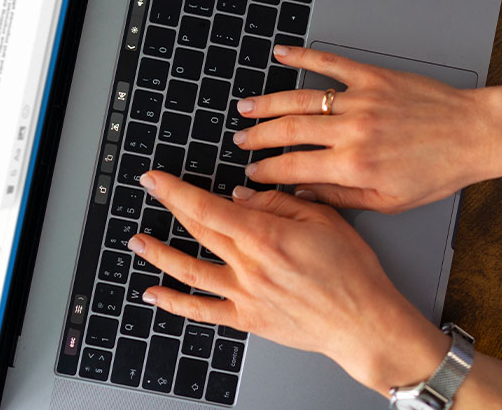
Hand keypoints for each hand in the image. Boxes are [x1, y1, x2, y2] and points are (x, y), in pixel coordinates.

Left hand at [128, 171, 448, 394]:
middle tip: (150, 191)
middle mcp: (249, 266)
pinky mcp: (248, 318)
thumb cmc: (353, 272)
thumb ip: (279, 203)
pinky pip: (202, 310)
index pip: (208, 207)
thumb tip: (241, 198)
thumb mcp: (324, 218)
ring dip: (158, 253)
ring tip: (137, 240)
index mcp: (266, 236)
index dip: (176, 190)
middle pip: (197, 231)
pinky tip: (154, 294)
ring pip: (189, 270)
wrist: (364, 321)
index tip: (156, 178)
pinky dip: (174, 303)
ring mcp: (244, 295)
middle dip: (168, 207)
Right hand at [234, 46, 501, 212]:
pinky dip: (303, 56)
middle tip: (239, 139)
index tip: (251, 174)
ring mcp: (362, 99)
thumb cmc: (438, 171)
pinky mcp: (374, 77)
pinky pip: (331, 64)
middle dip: (258, 137)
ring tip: (246, 107)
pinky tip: (281, 54)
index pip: (294, 167)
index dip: (266, 171)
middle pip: (289, 130)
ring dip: (268, 102)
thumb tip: (306, 196)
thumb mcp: (389, 201)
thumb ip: (342, 199)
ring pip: (302, 98)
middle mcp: (353, 130)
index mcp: (354, 165)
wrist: (474, 134)